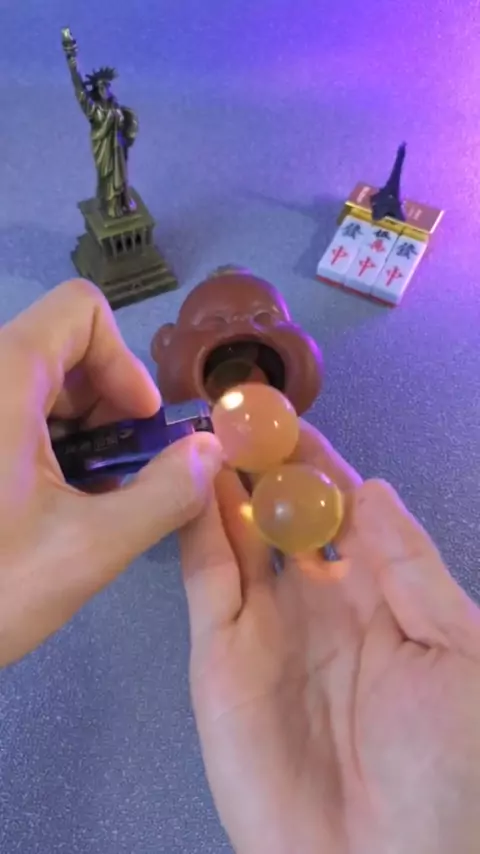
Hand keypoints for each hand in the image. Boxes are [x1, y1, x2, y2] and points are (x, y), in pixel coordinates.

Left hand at [0, 279, 221, 667]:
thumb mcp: (86, 549)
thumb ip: (165, 495)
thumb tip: (210, 451)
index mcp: (3, 380)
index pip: (81, 311)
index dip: (123, 362)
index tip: (138, 427)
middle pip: (68, 350)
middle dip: (112, 408)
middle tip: (121, 475)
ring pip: (46, 386)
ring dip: (86, 434)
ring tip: (86, 499)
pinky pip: (22, 416)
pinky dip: (53, 449)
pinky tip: (53, 505)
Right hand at [180, 423, 479, 853]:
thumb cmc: (446, 767)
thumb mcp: (457, 652)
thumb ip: (411, 565)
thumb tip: (374, 488)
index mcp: (380, 597)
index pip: (340, 511)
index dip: (318, 464)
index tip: (294, 419)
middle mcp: (318, 603)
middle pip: (281, 515)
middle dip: (263, 464)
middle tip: (243, 413)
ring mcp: (264, 624)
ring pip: (236, 534)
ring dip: (224, 484)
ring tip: (214, 432)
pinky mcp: (219, 651)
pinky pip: (205, 574)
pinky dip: (197, 525)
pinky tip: (197, 483)